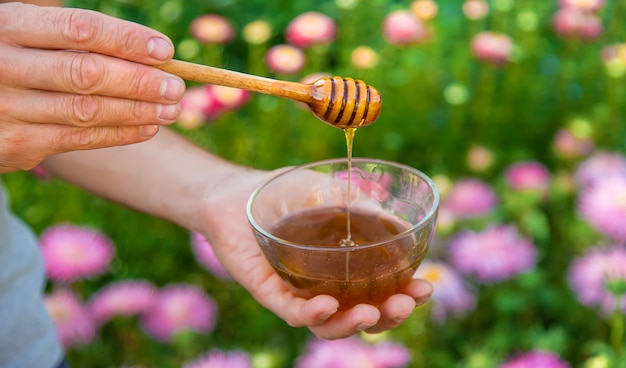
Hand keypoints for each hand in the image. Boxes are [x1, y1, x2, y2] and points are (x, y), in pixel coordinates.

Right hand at [0, 3, 184, 172]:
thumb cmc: (13, 58)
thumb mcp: (28, 34)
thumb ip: (75, 37)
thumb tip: (152, 52)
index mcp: (10, 26)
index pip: (80, 30)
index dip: (128, 40)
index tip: (165, 50)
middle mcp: (4, 65)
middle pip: (86, 74)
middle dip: (139, 82)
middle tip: (177, 87)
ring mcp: (7, 108)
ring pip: (86, 111)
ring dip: (137, 111)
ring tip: (171, 109)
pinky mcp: (16, 144)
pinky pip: (79, 139)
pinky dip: (119, 133)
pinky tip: (148, 127)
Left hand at [196, 166, 432, 339]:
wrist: (238, 189)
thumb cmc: (286, 191)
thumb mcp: (333, 193)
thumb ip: (363, 209)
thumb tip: (405, 225)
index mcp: (345, 270)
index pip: (381, 293)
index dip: (406, 297)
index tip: (426, 288)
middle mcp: (324, 287)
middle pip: (361, 317)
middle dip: (388, 317)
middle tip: (405, 305)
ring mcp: (297, 293)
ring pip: (328, 326)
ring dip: (352, 325)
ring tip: (371, 314)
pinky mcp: (269, 292)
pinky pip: (291, 312)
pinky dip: (310, 314)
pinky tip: (326, 304)